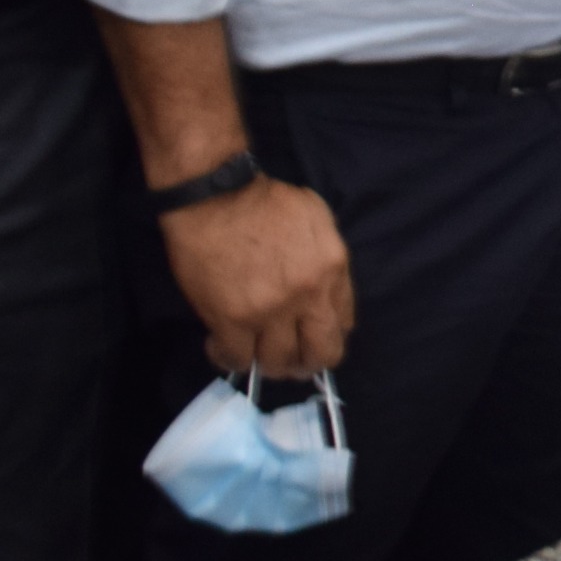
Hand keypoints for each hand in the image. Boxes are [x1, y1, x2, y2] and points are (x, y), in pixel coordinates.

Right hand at [160, 178, 354, 379]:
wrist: (216, 196)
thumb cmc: (267, 202)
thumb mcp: (318, 220)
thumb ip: (328, 261)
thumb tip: (326, 294)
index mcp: (332, 269)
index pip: (344, 324)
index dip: (328, 336)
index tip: (312, 336)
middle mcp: (307, 295)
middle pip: (320, 354)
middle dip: (307, 363)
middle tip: (292, 360)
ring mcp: (269, 311)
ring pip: (279, 363)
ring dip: (270, 364)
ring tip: (257, 354)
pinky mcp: (232, 319)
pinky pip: (238, 359)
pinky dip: (233, 360)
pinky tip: (224, 348)